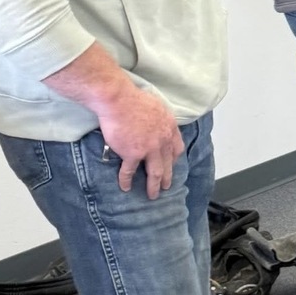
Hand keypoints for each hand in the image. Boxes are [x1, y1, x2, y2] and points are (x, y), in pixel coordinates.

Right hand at [44, 43, 184, 199]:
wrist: (119, 100)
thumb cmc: (134, 99)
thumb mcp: (157, 106)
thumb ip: (160, 119)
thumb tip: (157, 123)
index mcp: (169, 127)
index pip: (177, 148)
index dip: (174, 158)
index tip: (173, 164)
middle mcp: (163, 140)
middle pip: (168, 163)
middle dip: (167, 177)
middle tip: (166, 187)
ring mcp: (149, 149)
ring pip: (154, 172)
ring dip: (153, 186)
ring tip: (152, 195)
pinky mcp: (132, 154)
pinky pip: (129, 172)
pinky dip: (127, 181)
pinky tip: (126, 188)